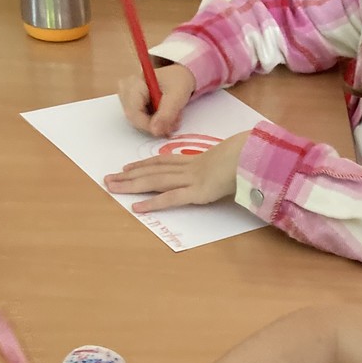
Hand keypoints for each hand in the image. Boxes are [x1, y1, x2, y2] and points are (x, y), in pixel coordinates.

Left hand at [104, 130, 249, 211]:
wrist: (254, 155)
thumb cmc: (248, 156)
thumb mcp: (231, 160)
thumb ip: (224, 166)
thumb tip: (227, 169)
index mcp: (196, 160)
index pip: (163, 161)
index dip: (143, 164)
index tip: (127, 167)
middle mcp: (188, 168)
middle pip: (152, 170)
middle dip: (128, 175)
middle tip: (107, 179)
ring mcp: (191, 180)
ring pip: (154, 181)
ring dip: (131, 185)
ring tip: (112, 187)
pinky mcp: (197, 192)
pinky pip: (171, 198)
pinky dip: (152, 202)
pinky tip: (136, 207)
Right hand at [118, 62, 194, 136]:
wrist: (177, 76)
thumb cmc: (176, 81)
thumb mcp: (177, 95)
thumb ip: (166, 114)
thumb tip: (155, 131)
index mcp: (134, 84)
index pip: (133, 112)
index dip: (148, 126)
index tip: (165, 131)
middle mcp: (125, 91)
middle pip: (135, 119)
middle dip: (156, 125)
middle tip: (174, 123)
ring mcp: (127, 99)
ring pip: (138, 123)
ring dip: (157, 125)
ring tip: (173, 117)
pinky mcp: (132, 106)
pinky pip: (141, 121)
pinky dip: (155, 123)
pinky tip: (165, 116)